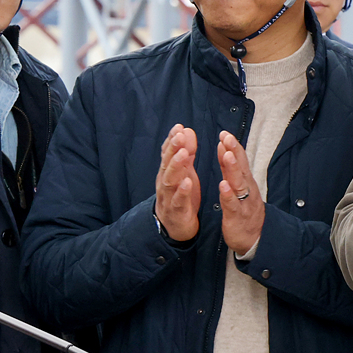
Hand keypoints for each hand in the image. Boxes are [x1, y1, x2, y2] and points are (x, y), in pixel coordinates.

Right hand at [155, 125, 200, 241]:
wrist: (174, 226)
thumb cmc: (180, 195)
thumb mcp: (184, 171)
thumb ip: (186, 152)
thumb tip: (186, 130)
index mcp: (168, 172)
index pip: (168, 153)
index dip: (172, 140)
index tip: (178, 127)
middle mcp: (165, 182)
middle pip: (166, 163)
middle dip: (172, 149)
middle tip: (179, 136)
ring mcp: (169, 196)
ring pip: (169, 180)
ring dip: (176, 166)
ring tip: (184, 154)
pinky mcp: (176, 211)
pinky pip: (178, 200)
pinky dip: (182, 191)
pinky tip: (188, 182)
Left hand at [216, 131, 263, 258]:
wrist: (257, 239)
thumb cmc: (246, 211)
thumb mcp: (239, 188)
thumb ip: (230, 169)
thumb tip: (224, 148)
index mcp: (245, 182)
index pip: (240, 161)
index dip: (233, 147)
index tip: (225, 133)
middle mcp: (247, 189)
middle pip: (241, 168)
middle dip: (234, 152)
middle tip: (227, 137)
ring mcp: (243, 203)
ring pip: (238, 184)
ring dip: (232, 169)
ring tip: (226, 155)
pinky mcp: (237, 217)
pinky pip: (232, 205)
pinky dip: (228, 195)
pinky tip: (222, 185)